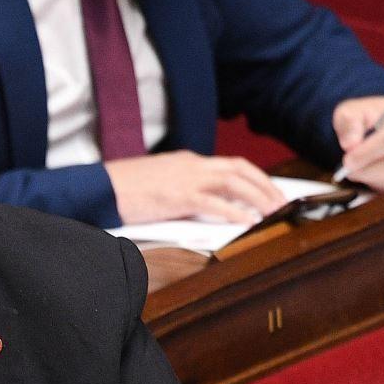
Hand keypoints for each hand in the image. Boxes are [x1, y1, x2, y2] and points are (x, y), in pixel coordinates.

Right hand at [106, 152, 290, 224]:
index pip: (230, 165)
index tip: (271, 192)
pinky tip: (248, 222)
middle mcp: (191, 165)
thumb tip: (203, 208)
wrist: (100, 188)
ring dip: (258, 197)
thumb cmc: (123, 190)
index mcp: (187, 161)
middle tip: (283, 203)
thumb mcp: (158, 185)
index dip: (255, 178)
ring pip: (234, 182)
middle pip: (239, 169)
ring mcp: (185, 178)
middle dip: (265, 185)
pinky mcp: (177, 196)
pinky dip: (234, 212)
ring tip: (274, 213)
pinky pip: (214, 203)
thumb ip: (182, 191)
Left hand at [332, 96, 383, 191]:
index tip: (348, 160)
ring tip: (357, 172)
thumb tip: (351, 143)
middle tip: (349, 171)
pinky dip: (383, 184)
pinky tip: (371, 176)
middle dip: (370, 168)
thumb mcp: (354, 111)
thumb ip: (349, 122)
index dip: (368, 152)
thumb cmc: (372, 118)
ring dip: (374, 178)